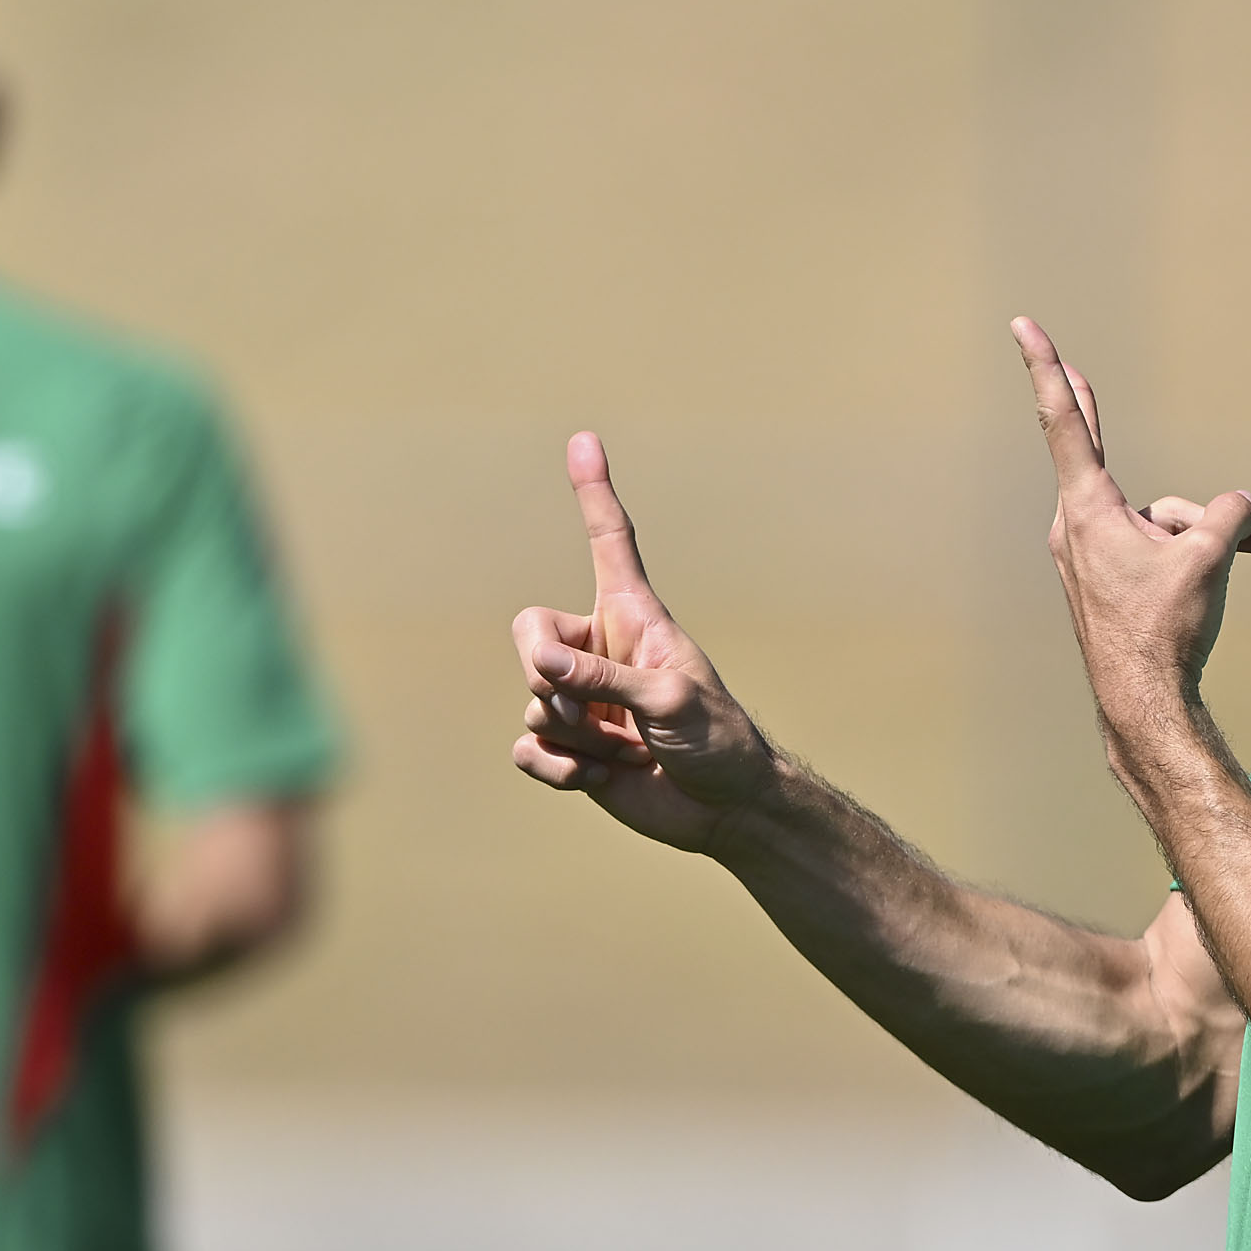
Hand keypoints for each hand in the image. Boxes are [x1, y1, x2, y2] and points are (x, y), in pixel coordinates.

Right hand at [509, 431, 773, 851]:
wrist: (724, 810)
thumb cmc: (716, 740)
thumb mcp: (670, 701)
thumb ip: (603, 679)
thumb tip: (539, 666)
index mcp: (633, 619)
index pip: (609, 543)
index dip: (594, 493)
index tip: (584, 440)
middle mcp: (599, 651)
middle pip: (529, 632)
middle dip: (545, 672)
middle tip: (589, 707)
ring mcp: (582, 701)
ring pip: (531, 700)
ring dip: (574, 734)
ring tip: (624, 751)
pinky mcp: (569, 748)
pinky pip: (526, 746)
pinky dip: (555, 767)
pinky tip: (597, 778)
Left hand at [1012, 319, 1250, 746]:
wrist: (1143, 701)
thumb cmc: (1164, 627)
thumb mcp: (1208, 556)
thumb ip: (1228, 514)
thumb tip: (1244, 507)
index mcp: (1089, 509)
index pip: (1065, 422)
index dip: (1047, 368)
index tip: (1023, 327)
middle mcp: (1079, 526)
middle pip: (1101, 456)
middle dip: (1092, 411)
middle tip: (1065, 367)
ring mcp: (1092, 556)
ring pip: (1158, 517)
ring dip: (1206, 532)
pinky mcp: (1110, 581)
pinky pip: (1158, 547)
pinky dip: (1195, 553)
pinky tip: (1243, 557)